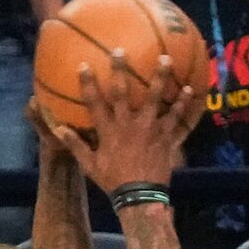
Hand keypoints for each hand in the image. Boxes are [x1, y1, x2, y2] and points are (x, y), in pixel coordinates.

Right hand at [45, 52, 199, 193]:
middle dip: (120, 71)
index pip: (95, 103)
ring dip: (160, 77)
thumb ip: (76, 146)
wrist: (140, 198)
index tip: (84, 65)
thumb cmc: (114, 181)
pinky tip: (189, 89)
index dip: (89, 84)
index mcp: (109, 131)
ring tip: (166, 59)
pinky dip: (183, 104)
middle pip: (123, 93)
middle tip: (121, 51)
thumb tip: (59, 130)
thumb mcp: (90, 166)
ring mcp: (149, 130)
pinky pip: (177, 118)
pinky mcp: (165, 138)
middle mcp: (128, 125)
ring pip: (155, 99)